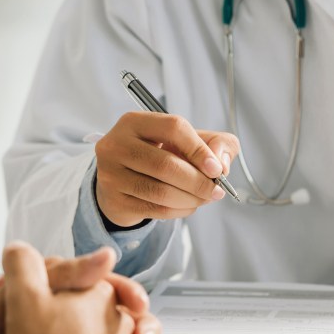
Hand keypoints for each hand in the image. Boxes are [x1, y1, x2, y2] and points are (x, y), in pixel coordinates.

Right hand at [94, 111, 239, 226]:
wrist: (121, 179)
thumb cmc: (159, 154)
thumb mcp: (186, 141)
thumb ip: (215, 143)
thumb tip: (222, 164)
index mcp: (135, 122)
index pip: (173, 128)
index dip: (199, 149)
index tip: (216, 168)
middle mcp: (117, 145)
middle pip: (166, 165)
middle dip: (198, 181)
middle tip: (216, 190)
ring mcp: (111, 174)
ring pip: (161, 192)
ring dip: (191, 199)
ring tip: (205, 198)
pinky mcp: (114, 200)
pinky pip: (155, 210)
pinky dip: (180, 211)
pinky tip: (188, 205)